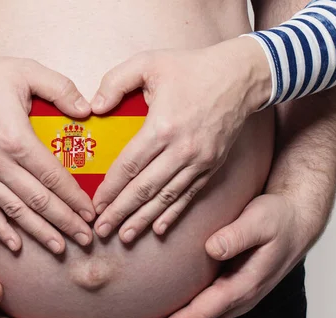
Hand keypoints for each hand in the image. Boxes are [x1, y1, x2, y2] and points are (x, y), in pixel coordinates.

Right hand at [0, 47, 94, 253]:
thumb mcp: (25, 71)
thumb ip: (61, 88)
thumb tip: (88, 110)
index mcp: (17, 140)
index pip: (53, 177)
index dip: (74, 198)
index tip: (91, 213)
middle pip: (39, 201)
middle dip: (65, 222)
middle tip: (86, 238)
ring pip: (15, 212)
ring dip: (39, 232)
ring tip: (60, 248)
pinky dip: (0, 230)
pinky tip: (15, 245)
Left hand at [90, 37, 270, 241]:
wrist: (241, 76)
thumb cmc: (192, 67)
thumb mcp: (149, 62)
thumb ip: (116, 81)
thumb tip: (93, 108)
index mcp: (162, 126)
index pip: (129, 166)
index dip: (110, 189)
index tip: (95, 205)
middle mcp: (181, 150)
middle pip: (144, 189)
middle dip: (120, 212)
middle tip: (101, 229)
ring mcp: (199, 161)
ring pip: (166, 198)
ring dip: (143, 219)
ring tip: (124, 237)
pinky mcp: (211, 166)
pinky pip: (188, 196)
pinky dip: (172, 214)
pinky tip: (158, 229)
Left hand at [131, 193, 319, 317]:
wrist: (295, 222)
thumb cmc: (277, 219)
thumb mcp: (261, 220)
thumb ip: (238, 235)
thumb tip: (213, 248)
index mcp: (244, 286)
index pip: (202, 313)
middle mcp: (238, 299)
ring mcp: (234, 299)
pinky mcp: (228, 292)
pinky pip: (202, 317)